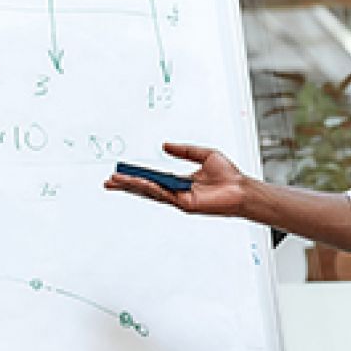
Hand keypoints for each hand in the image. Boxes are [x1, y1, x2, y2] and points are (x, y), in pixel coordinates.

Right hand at [104, 143, 247, 216]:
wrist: (241, 188)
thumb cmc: (228, 175)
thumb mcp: (205, 154)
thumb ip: (184, 150)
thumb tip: (165, 145)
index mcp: (181, 181)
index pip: (153, 179)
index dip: (137, 176)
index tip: (121, 173)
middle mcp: (178, 191)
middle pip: (147, 188)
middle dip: (127, 185)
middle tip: (109, 181)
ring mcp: (180, 199)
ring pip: (151, 192)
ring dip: (134, 187)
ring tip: (116, 182)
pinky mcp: (185, 204)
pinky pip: (164, 195)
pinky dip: (151, 188)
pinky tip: (140, 183)